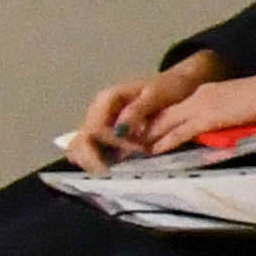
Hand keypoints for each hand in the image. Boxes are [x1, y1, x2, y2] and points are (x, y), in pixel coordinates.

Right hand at [68, 51, 224, 167]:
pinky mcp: (105, 132)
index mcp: (107, 99)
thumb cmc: (168, 87)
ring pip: (79, 145)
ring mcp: (99, 122)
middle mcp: (98, 111)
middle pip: (81, 139)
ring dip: (90, 161)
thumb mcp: (156, 95)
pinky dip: (95, 159)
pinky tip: (108, 167)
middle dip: (92, 157)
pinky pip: (91, 148)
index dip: (115, 142)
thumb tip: (120, 129)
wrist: (175, 83)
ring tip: (108, 171)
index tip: (140, 150)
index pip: (97, 127)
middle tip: (109, 172)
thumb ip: (137, 110)